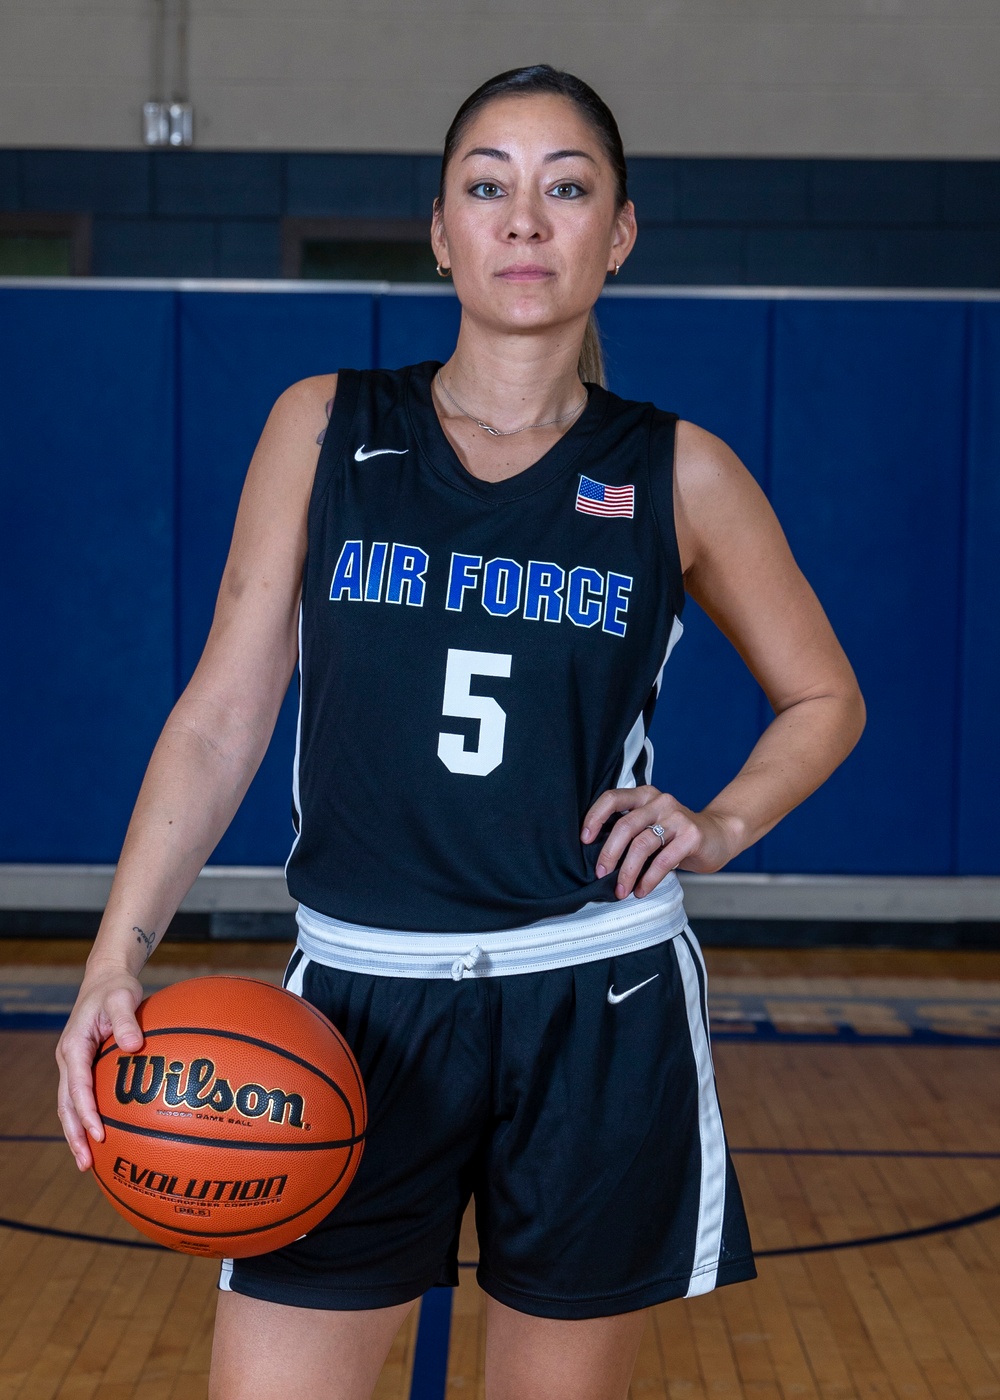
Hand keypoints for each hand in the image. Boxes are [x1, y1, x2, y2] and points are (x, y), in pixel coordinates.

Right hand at [55, 964, 144, 1171]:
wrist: (105, 979)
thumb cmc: (116, 987)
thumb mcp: (122, 997)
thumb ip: (126, 1020)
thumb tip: (134, 1046)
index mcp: (74, 1046)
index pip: (77, 1087)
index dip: (86, 1113)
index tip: (99, 1134)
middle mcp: (69, 1059)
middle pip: (66, 1105)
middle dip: (75, 1136)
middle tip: (87, 1164)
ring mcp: (74, 1065)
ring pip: (70, 1106)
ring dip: (77, 1133)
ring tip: (89, 1162)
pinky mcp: (83, 1067)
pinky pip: (82, 1097)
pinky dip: (87, 1118)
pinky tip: (103, 1135)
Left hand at [581, 785, 742, 898]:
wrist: (719, 835)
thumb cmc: (677, 834)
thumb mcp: (651, 825)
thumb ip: (630, 831)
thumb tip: (598, 858)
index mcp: (644, 796)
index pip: (612, 798)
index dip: (594, 817)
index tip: (584, 840)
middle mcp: (659, 802)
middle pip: (625, 826)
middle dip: (609, 853)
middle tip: (601, 874)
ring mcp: (677, 817)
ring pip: (642, 845)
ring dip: (627, 872)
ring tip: (621, 890)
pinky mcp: (691, 835)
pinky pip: (663, 860)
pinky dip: (648, 879)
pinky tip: (641, 890)